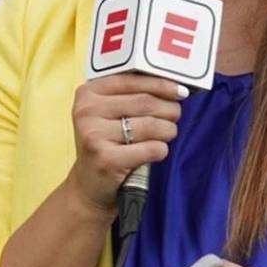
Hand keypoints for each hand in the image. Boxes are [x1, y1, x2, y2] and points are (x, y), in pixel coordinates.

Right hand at [68, 71, 186, 215]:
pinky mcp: (107, 159)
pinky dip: (161, 150)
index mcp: (88, 94)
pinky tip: (156, 152)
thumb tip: (173, 85)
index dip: (160, 84)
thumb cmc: (107, 145)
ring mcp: (95, 136)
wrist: (89, 186)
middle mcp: (87, 112)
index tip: (179, 91)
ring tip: (166, 134)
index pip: (131, 81)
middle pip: (145, 102)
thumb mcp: (109, 114)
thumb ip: (132, 95)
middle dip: (169, 109)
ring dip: (168, 130)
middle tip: (175, 116)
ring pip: (151, 125)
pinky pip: (152, 148)